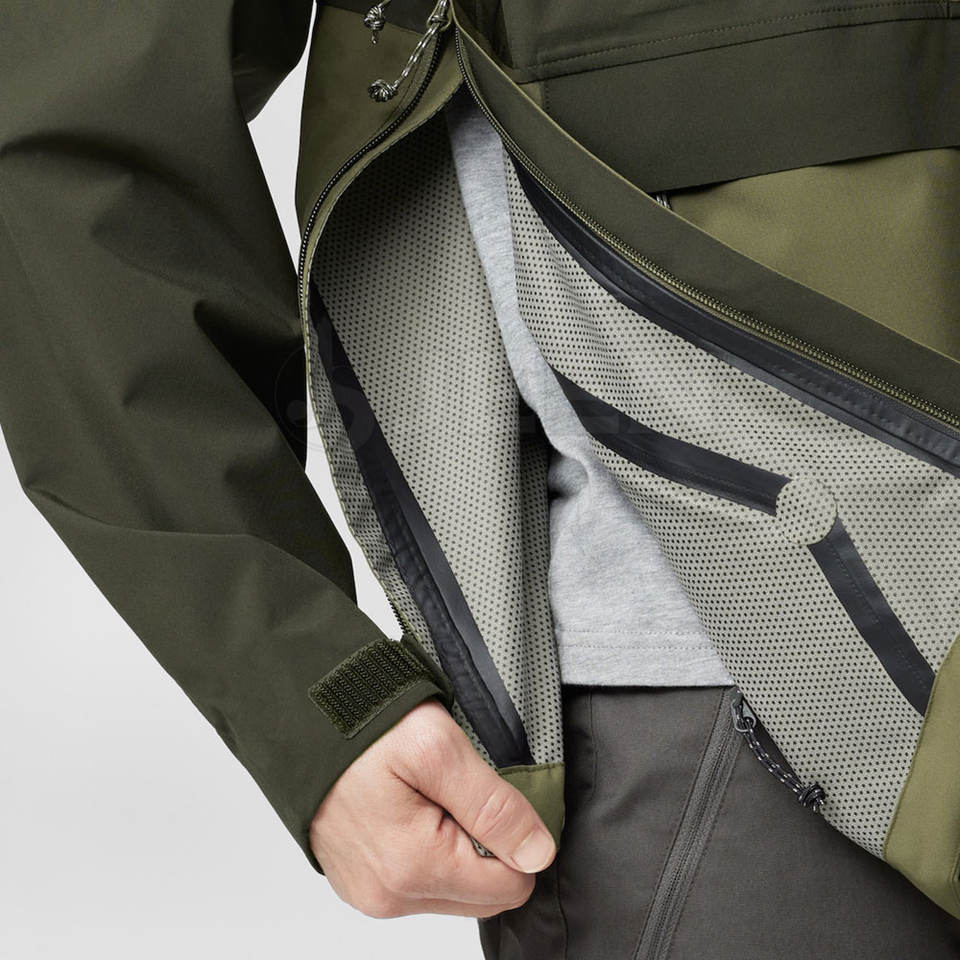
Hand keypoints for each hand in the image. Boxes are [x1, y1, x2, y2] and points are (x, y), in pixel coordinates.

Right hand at [309, 698, 556, 917]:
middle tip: (456, 791)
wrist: (301, 719)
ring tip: (429, 794)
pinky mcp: (361, 884)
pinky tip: (411, 806)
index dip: (514, 836)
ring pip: (454, 889)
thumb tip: (538, 854)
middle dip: (486, 845)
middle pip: (484, 894)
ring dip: (457, 845)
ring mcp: (371, 894)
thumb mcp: (440, 748)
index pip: (511, 886)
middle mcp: (389, 897)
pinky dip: (429, 848)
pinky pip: (421, 883)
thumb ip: (494, 806)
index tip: (487, 794)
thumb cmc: (364, 727)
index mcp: (413, 868)